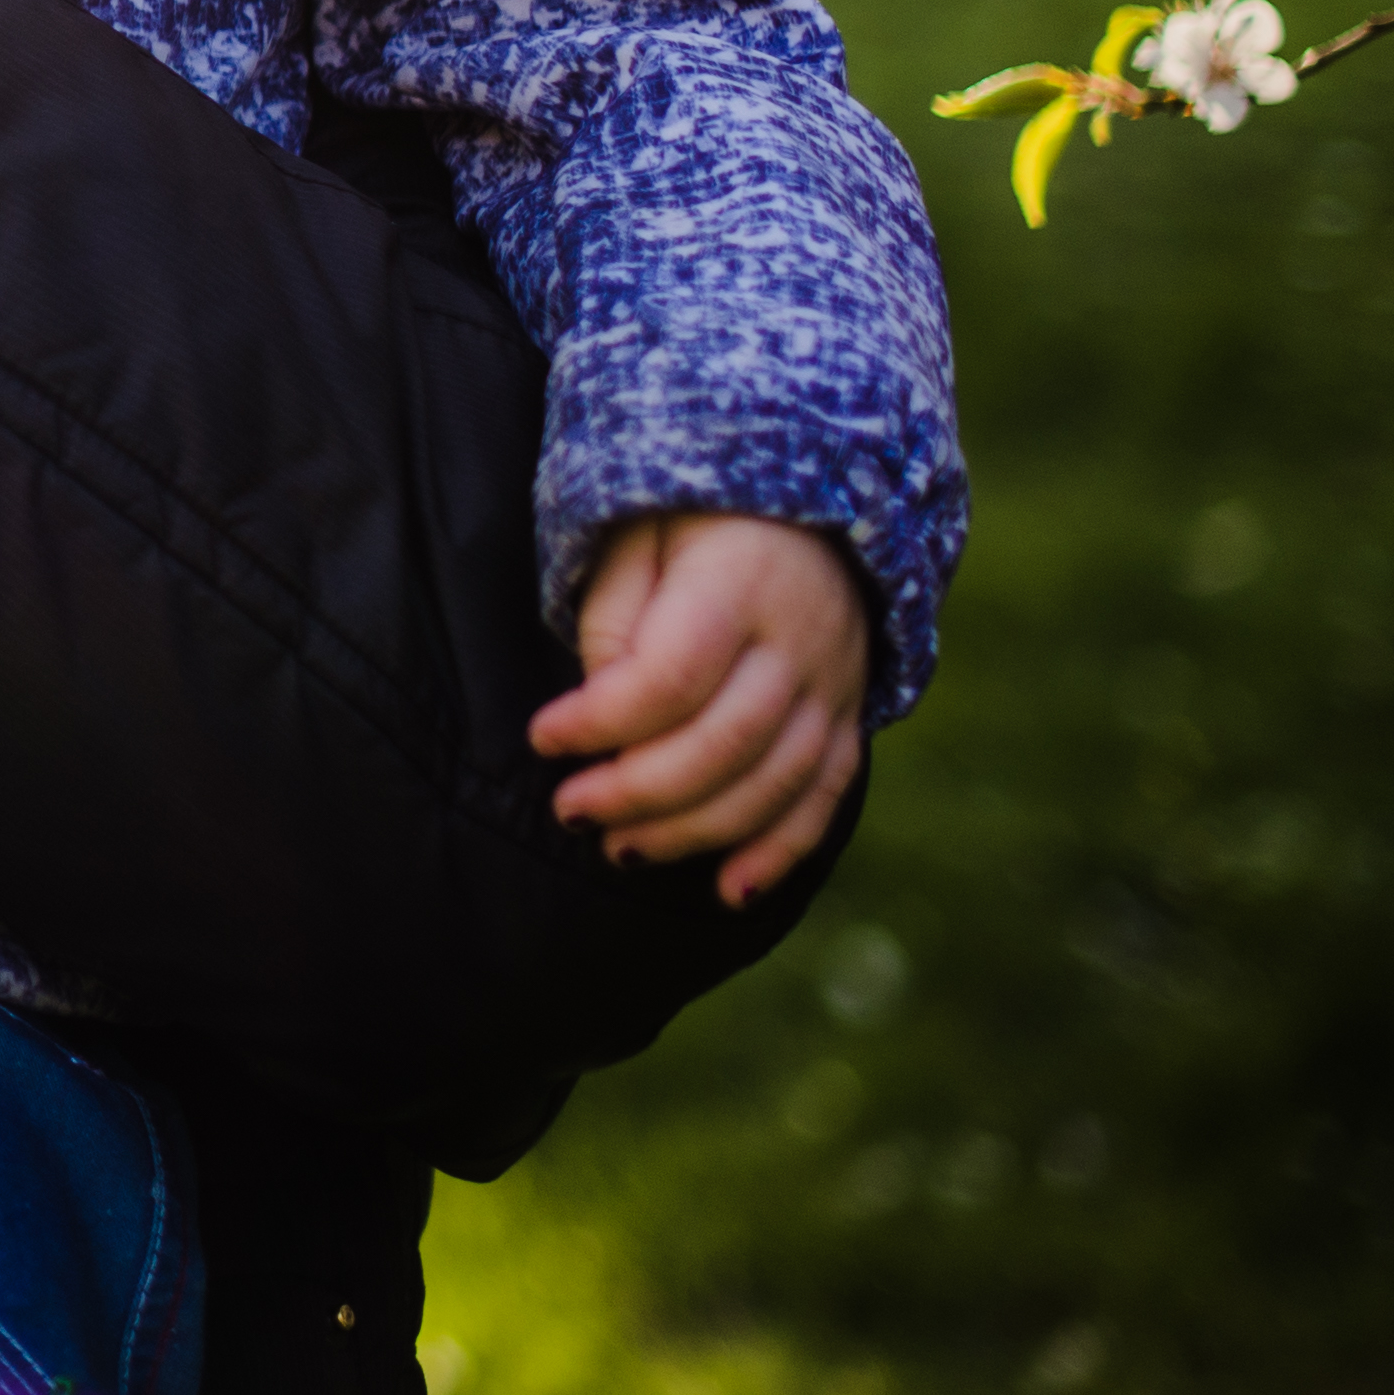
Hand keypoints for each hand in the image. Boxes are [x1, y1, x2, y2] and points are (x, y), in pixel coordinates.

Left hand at [528, 508, 871, 903]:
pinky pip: (824, 797)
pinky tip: (728, 891)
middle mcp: (801, 642)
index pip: (671, 675)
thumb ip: (616, 622)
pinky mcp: (850, 718)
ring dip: (693, 832)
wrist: (805, 503)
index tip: (542, 737)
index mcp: (740, 583)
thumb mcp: (635, 537)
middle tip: (571, 809)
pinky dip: (779, 852)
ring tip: (618, 848)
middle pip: (723, 743)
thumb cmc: (690, 521)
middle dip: (638, 791)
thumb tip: (601, 712)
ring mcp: (836, 686)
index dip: (601, 720)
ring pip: (773, 783)